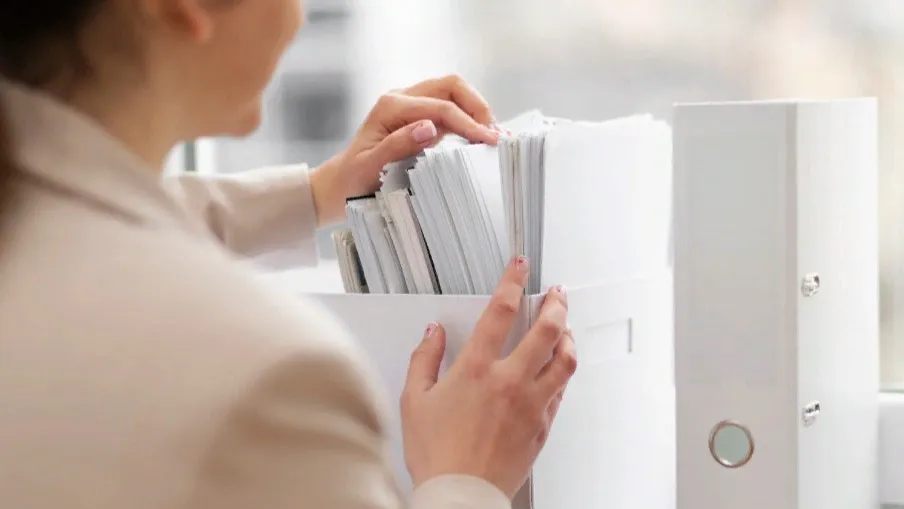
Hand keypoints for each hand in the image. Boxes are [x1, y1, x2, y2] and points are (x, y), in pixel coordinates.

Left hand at [309, 75, 500, 225]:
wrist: (340, 185)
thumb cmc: (352, 181)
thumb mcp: (370, 168)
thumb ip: (398, 145)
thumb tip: (429, 127)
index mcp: (391, 107)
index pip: (441, 107)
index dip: (469, 123)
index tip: (490, 141)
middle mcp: (401, 98)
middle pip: (452, 86)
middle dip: (478, 107)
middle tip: (495, 136)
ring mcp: (411, 105)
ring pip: (454, 93)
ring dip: (476, 111)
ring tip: (494, 137)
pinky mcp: (419, 117)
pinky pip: (450, 108)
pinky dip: (469, 119)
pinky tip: (481, 138)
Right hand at [400, 256, 577, 498]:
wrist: (461, 496)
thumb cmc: (437, 454)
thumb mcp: (414, 401)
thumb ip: (424, 359)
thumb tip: (434, 334)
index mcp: (476, 370)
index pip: (501, 310)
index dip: (513, 280)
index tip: (520, 266)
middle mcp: (510, 381)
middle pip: (547, 329)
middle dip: (556, 303)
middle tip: (557, 293)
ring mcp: (531, 404)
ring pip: (565, 359)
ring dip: (568, 337)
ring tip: (565, 327)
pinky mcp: (542, 426)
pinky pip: (561, 390)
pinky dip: (562, 372)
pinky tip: (558, 368)